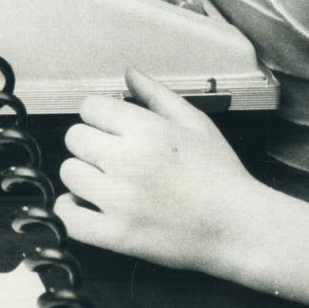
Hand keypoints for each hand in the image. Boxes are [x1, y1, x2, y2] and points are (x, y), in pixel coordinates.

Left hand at [54, 68, 262, 275]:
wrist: (240, 230)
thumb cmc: (221, 175)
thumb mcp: (195, 122)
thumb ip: (156, 93)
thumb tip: (128, 72)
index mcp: (146, 130)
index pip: (89, 106)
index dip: (101, 116)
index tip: (114, 129)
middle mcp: (127, 161)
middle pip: (74, 137)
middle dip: (91, 144)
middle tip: (114, 157)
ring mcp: (119, 200)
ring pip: (68, 173)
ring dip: (84, 177)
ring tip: (109, 183)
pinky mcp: (116, 235)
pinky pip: (67, 217)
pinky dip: (72, 212)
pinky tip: (91, 207)